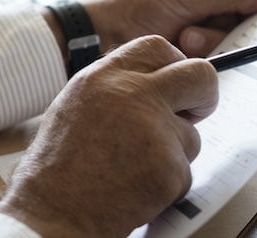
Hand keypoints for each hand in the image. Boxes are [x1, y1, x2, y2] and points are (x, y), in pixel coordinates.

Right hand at [0, 35, 216, 236]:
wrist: (52, 210)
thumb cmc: (58, 166)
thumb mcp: (77, 105)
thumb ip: (116, 90)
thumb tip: (155, 87)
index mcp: (104, 76)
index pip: (159, 46)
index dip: (175, 64)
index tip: (175, 83)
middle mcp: (131, 94)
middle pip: (200, 75)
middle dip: (205, 96)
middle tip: (193, 113)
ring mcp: (153, 129)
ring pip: (192, 136)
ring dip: (173, 154)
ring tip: (134, 167)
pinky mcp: (169, 166)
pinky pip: (185, 172)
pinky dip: (167, 184)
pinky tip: (136, 188)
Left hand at [84, 0, 256, 56]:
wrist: (105, 36)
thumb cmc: (141, 2)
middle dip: (240, 21)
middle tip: (224, 22)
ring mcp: (211, 27)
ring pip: (241, 38)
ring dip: (214, 39)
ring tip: (185, 37)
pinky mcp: (204, 54)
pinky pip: (226, 58)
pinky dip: (208, 56)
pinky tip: (187, 50)